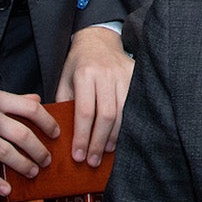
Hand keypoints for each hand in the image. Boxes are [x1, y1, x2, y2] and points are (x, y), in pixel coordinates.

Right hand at [0, 92, 60, 196]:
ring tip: (32, 173)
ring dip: (20, 164)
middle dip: (37, 149)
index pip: (30, 109)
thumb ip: (11, 96)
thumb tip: (35, 99)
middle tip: (46, 161)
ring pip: (3, 151)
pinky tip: (5, 190)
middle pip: (21, 134)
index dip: (46, 122)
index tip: (56, 133)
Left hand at [55, 26, 132, 166]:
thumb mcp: (64, 81)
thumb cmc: (78, 64)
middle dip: (99, 142)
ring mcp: (123, 75)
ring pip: (123, 113)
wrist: (99, 39)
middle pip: (106, 116)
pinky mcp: (136, 76)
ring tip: (106, 152)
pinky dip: (128, 124)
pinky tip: (121, 138)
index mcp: (84, 74)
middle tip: (92, 161)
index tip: (78, 156)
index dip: (82, 137)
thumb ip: (65, 105)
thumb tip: (66, 137)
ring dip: (114, 137)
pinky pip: (135, 105)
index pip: (84, 112)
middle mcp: (106, 75)